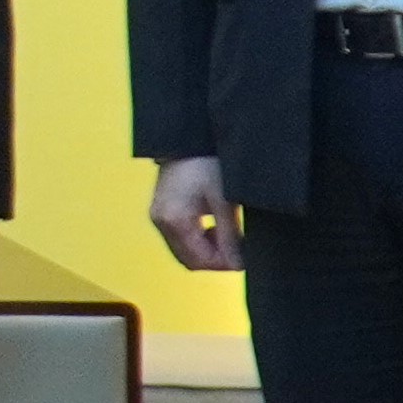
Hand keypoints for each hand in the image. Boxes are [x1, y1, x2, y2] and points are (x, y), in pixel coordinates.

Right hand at [150, 155, 241, 272]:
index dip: (223, 264)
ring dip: (206, 250)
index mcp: (174, 220)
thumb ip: (229, 235)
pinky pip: (179, 237)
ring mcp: (158, 215)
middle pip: (189, 260)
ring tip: (226, 234)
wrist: (187, 137)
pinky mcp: (161, 209)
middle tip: (238, 247)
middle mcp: (160, 221)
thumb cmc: (206, 163)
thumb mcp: (224, 200)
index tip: (245, 257)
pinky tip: (212, 226)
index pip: (199, 261)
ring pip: (184, 250)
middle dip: (215, 259)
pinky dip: (197, 239)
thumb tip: (237, 264)